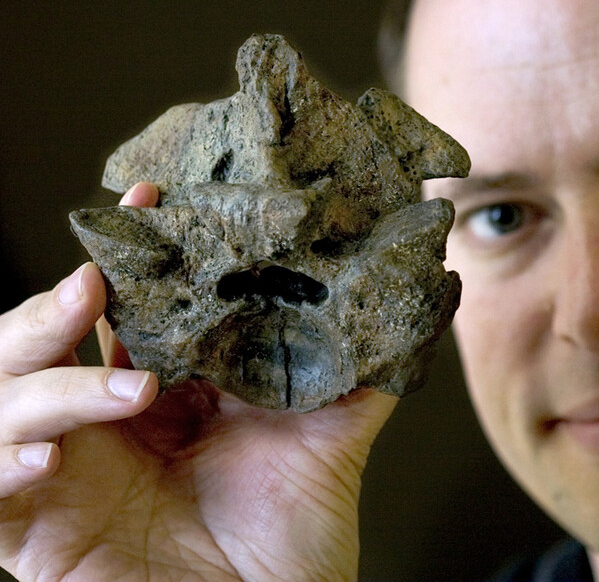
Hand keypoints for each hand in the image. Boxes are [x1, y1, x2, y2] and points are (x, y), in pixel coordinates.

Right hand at [0, 183, 397, 580]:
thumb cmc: (294, 540)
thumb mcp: (334, 439)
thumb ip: (362, 367)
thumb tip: (421, 292)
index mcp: (159, 390)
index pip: (119, 308)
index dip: (127, 253)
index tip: (151, 197)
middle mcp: (100, 423)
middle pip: (35, 339)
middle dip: (56, 302)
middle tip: (100, 281)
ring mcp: (63, 475)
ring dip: (52, 384)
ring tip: (131, 387)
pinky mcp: (34, 535)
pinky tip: (50, 460)